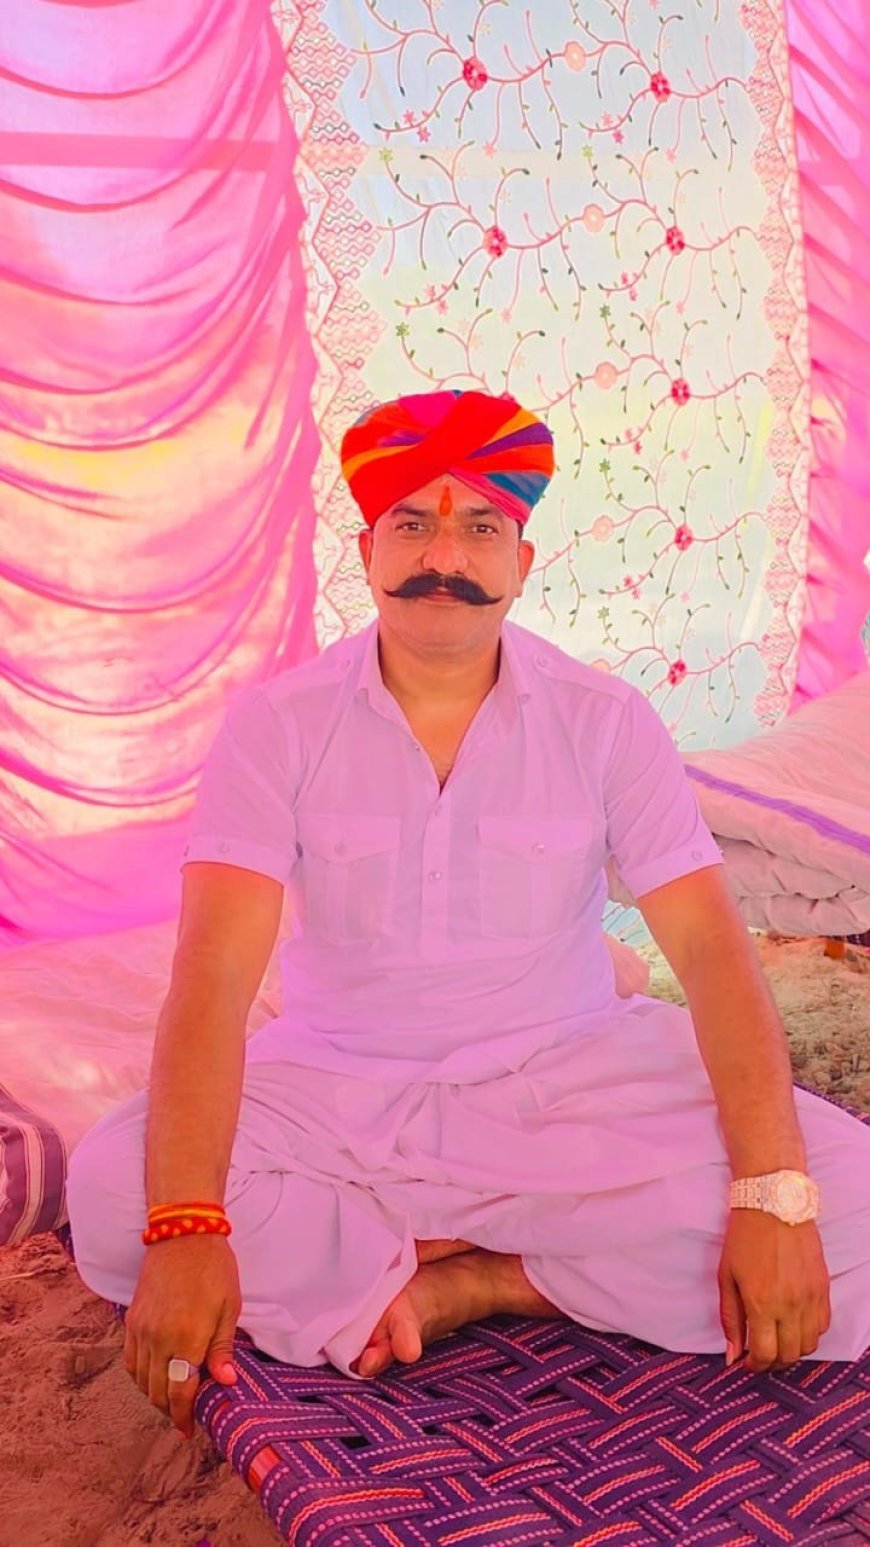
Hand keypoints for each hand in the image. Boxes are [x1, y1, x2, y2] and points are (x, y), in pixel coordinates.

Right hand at [123, 1235, 241, 1438]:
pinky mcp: (131, 1320)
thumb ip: (222, 1348)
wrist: (182, 1234)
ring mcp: (141, 1330)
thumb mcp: (230, 1307)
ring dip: (155, 1395)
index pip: (180, 1393)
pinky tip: (156, 1375)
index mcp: (186, 1339)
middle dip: (171, 1410)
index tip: (190, 1430)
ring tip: (173, 1398)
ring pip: (141, 1380)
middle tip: (186, 1416)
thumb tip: (225, 1384)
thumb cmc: (214, 1269)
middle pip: (157, 1392)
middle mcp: (158, 1339)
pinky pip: (131, 1360)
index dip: (185, 1417)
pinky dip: (141, 1375)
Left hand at [718, 1210, 830, 1373]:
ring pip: (810, 1344)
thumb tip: (731, 1355)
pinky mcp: (823, 1286)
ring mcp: (811, 1296)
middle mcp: (790, 1305)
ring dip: (793, 1349)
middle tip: (762, 1353)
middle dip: (773, 1361)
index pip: (765, 1354)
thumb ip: (730, 1319)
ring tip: (778, 1339)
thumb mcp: (726, 1277)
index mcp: (761, 1303)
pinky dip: (810, 1332)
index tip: (748, 1362)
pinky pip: (823, 1324)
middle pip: (789, 1355)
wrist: (774, 1204)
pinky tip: (795, 1323)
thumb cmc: (743, 1239)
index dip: (755, 1365)